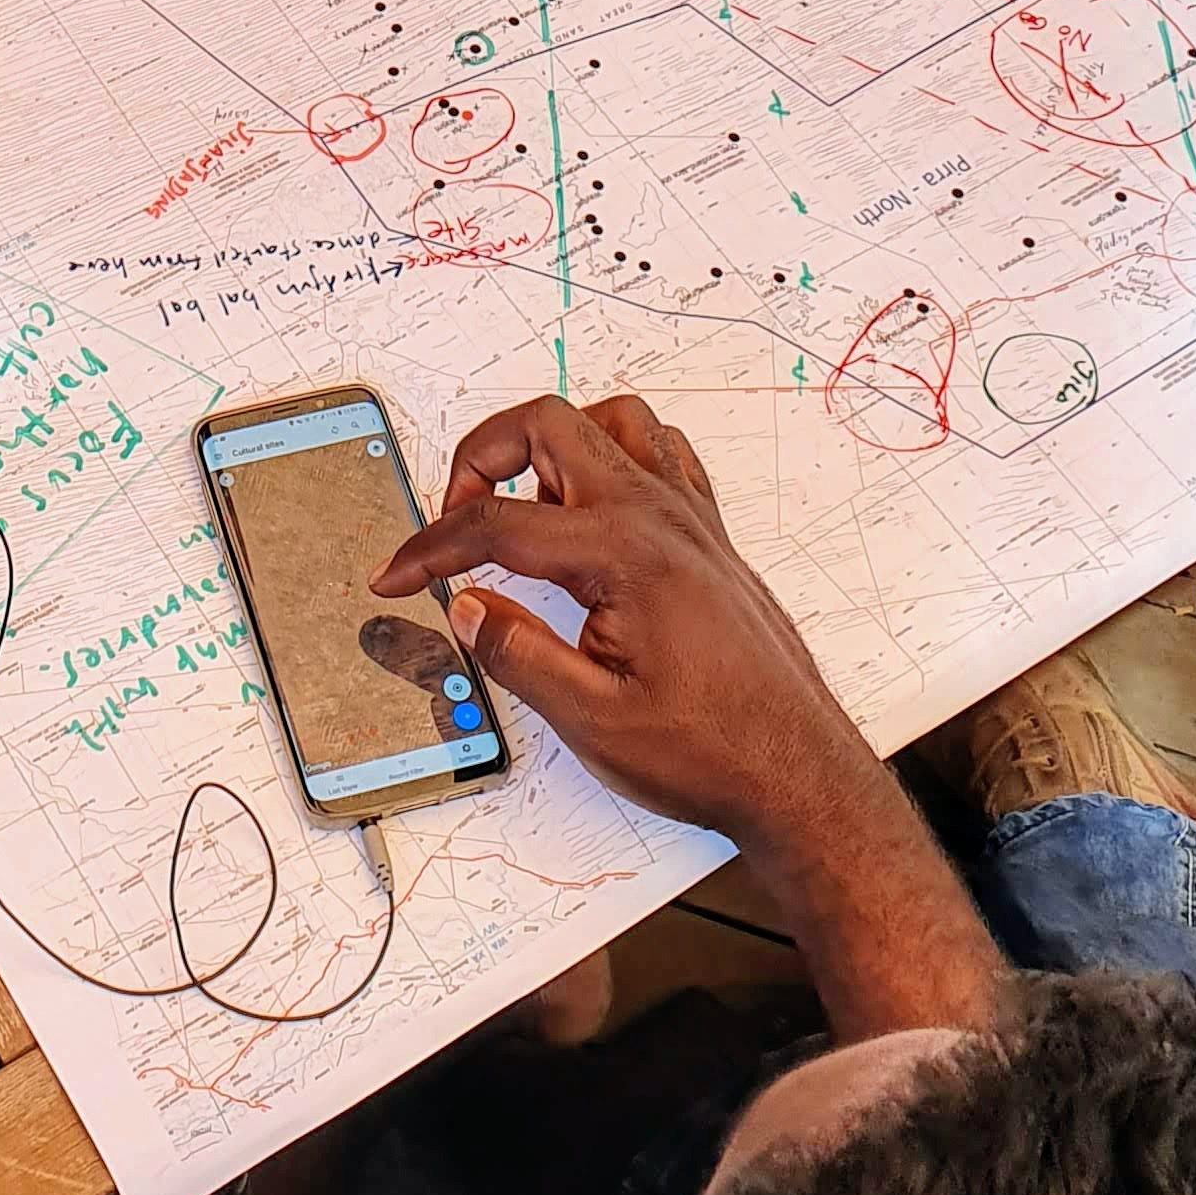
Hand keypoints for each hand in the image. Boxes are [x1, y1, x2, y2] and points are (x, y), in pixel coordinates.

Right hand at [371, 392, 882, 867]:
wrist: (800, 774)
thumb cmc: (714, 752)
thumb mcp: (593, 722)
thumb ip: (517, 654)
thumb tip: (464, 606)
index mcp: (623, 553)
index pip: (497, 525)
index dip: (431, 548)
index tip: (395, 575)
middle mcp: (658, 515)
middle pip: (548, 425)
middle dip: (481, 457)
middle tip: (454, 521)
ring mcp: (690, 517)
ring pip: (610, 420)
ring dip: (551, 446)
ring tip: (523, 510)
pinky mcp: (708, 534)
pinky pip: (659, 452)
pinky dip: (611, 458)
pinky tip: (590, 513)